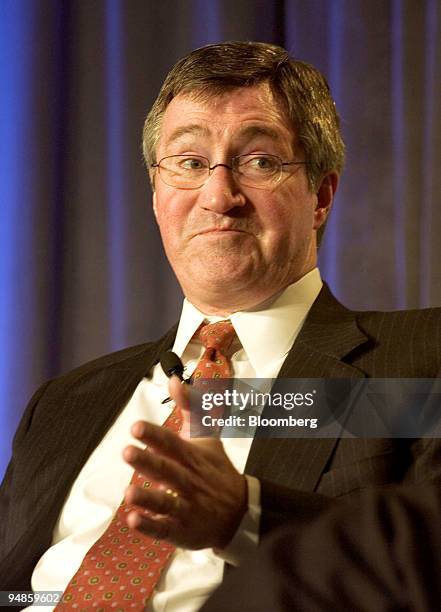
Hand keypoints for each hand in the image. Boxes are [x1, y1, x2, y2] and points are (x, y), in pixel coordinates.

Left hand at [122, 376, 247, 549]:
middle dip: (148, 461)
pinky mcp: (181, 530)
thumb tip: (174, 380)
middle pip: (167, 470)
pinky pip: (164, 528)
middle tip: (127, 451)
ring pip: (165, 501)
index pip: (173, 443)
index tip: (136, 427)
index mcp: (193, 457)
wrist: (240, 513)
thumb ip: (190, 407)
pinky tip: (133, 520)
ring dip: (147, 497)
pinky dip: (149, 525)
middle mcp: (189, 480)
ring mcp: (186, 507)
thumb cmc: (217, 470)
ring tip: (128, 492)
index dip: (155, 435)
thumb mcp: (207, 437)